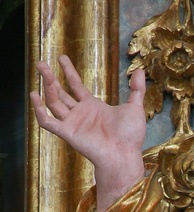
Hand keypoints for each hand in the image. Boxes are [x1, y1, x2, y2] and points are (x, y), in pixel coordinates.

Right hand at [30, 55, 146, 211]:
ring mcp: (73, 124)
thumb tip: (141, 71)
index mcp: (94, 108)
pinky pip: (48, 122)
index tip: (61, 58)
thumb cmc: (131, 137)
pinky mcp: (68, 133)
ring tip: (41, 68)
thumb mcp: (136, 107)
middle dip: (49, 77)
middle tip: (40, 62)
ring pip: (53, 102)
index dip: (69, 72)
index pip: (76, 86)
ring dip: (46, 86)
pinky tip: (34, 95)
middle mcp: (81, 115)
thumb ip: (137, 89)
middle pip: (60, 93)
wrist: (125, 154)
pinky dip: (39, 110)